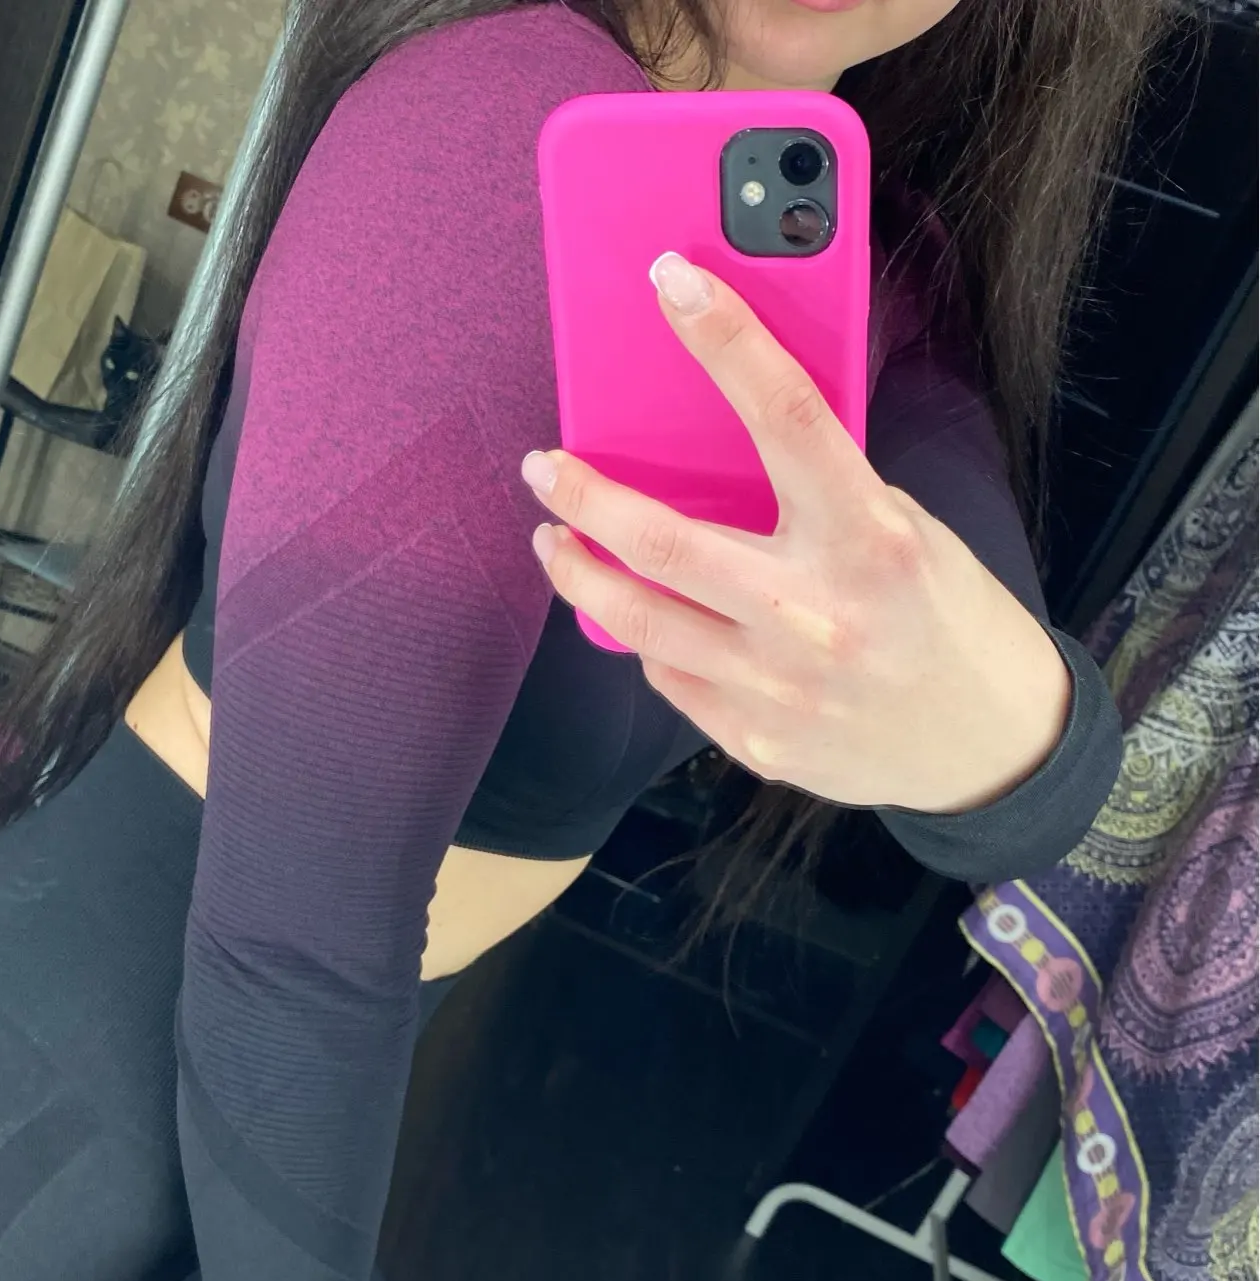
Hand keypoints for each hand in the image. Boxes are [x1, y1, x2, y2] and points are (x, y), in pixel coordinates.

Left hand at [522, 252, 1070, 815]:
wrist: (990, 744)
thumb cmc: (946, 620)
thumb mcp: (907, 533)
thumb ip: (823, 498)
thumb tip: (726, 455)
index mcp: (869, 538)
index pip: (786, 416)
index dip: (725, 339)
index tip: (672, 281)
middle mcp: (814, 612)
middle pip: (664, 541)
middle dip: (584, 497)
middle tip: (545, 470)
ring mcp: (777, 684)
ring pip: (639, 620)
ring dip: (579, 573)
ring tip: (557, 542)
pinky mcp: (754, 738)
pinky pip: (668, 676)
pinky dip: (646, 639)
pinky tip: (640, 616)